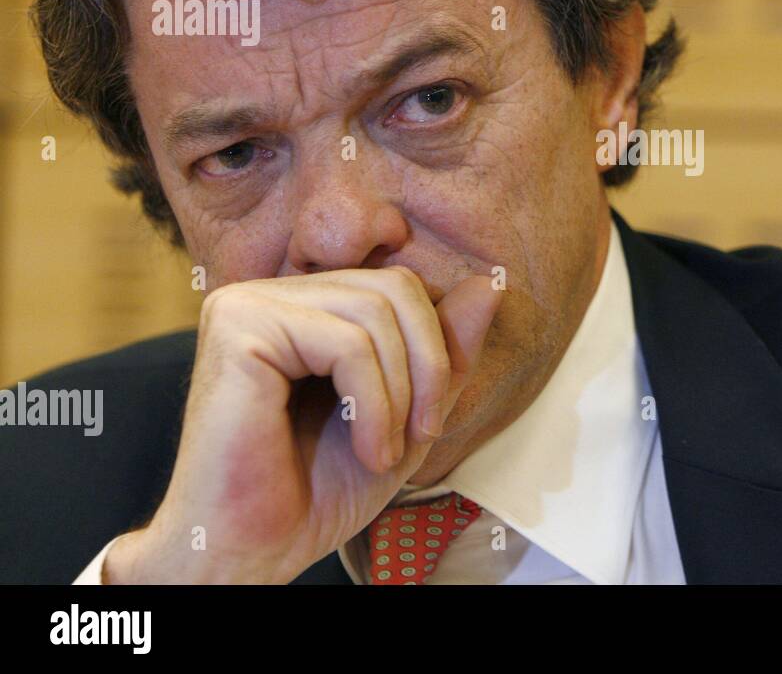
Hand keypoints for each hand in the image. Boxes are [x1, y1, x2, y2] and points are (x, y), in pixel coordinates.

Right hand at [104, 267, 499, 583]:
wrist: (249, 552)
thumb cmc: (316, 490)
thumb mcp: (408, 413)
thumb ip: (446, 350)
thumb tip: (491, 283)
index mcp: (303, 305)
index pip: (399, 285)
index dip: (435, 347)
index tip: (431, 418)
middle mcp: (270, 293)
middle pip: (394, 287)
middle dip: (427, 365)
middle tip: (421, 434)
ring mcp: (248, 304)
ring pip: (375, 312)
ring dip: (400, 393)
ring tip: (386, 452)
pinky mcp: (237, 329)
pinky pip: (345, 343)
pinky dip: (375, 404)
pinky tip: (367, 450)